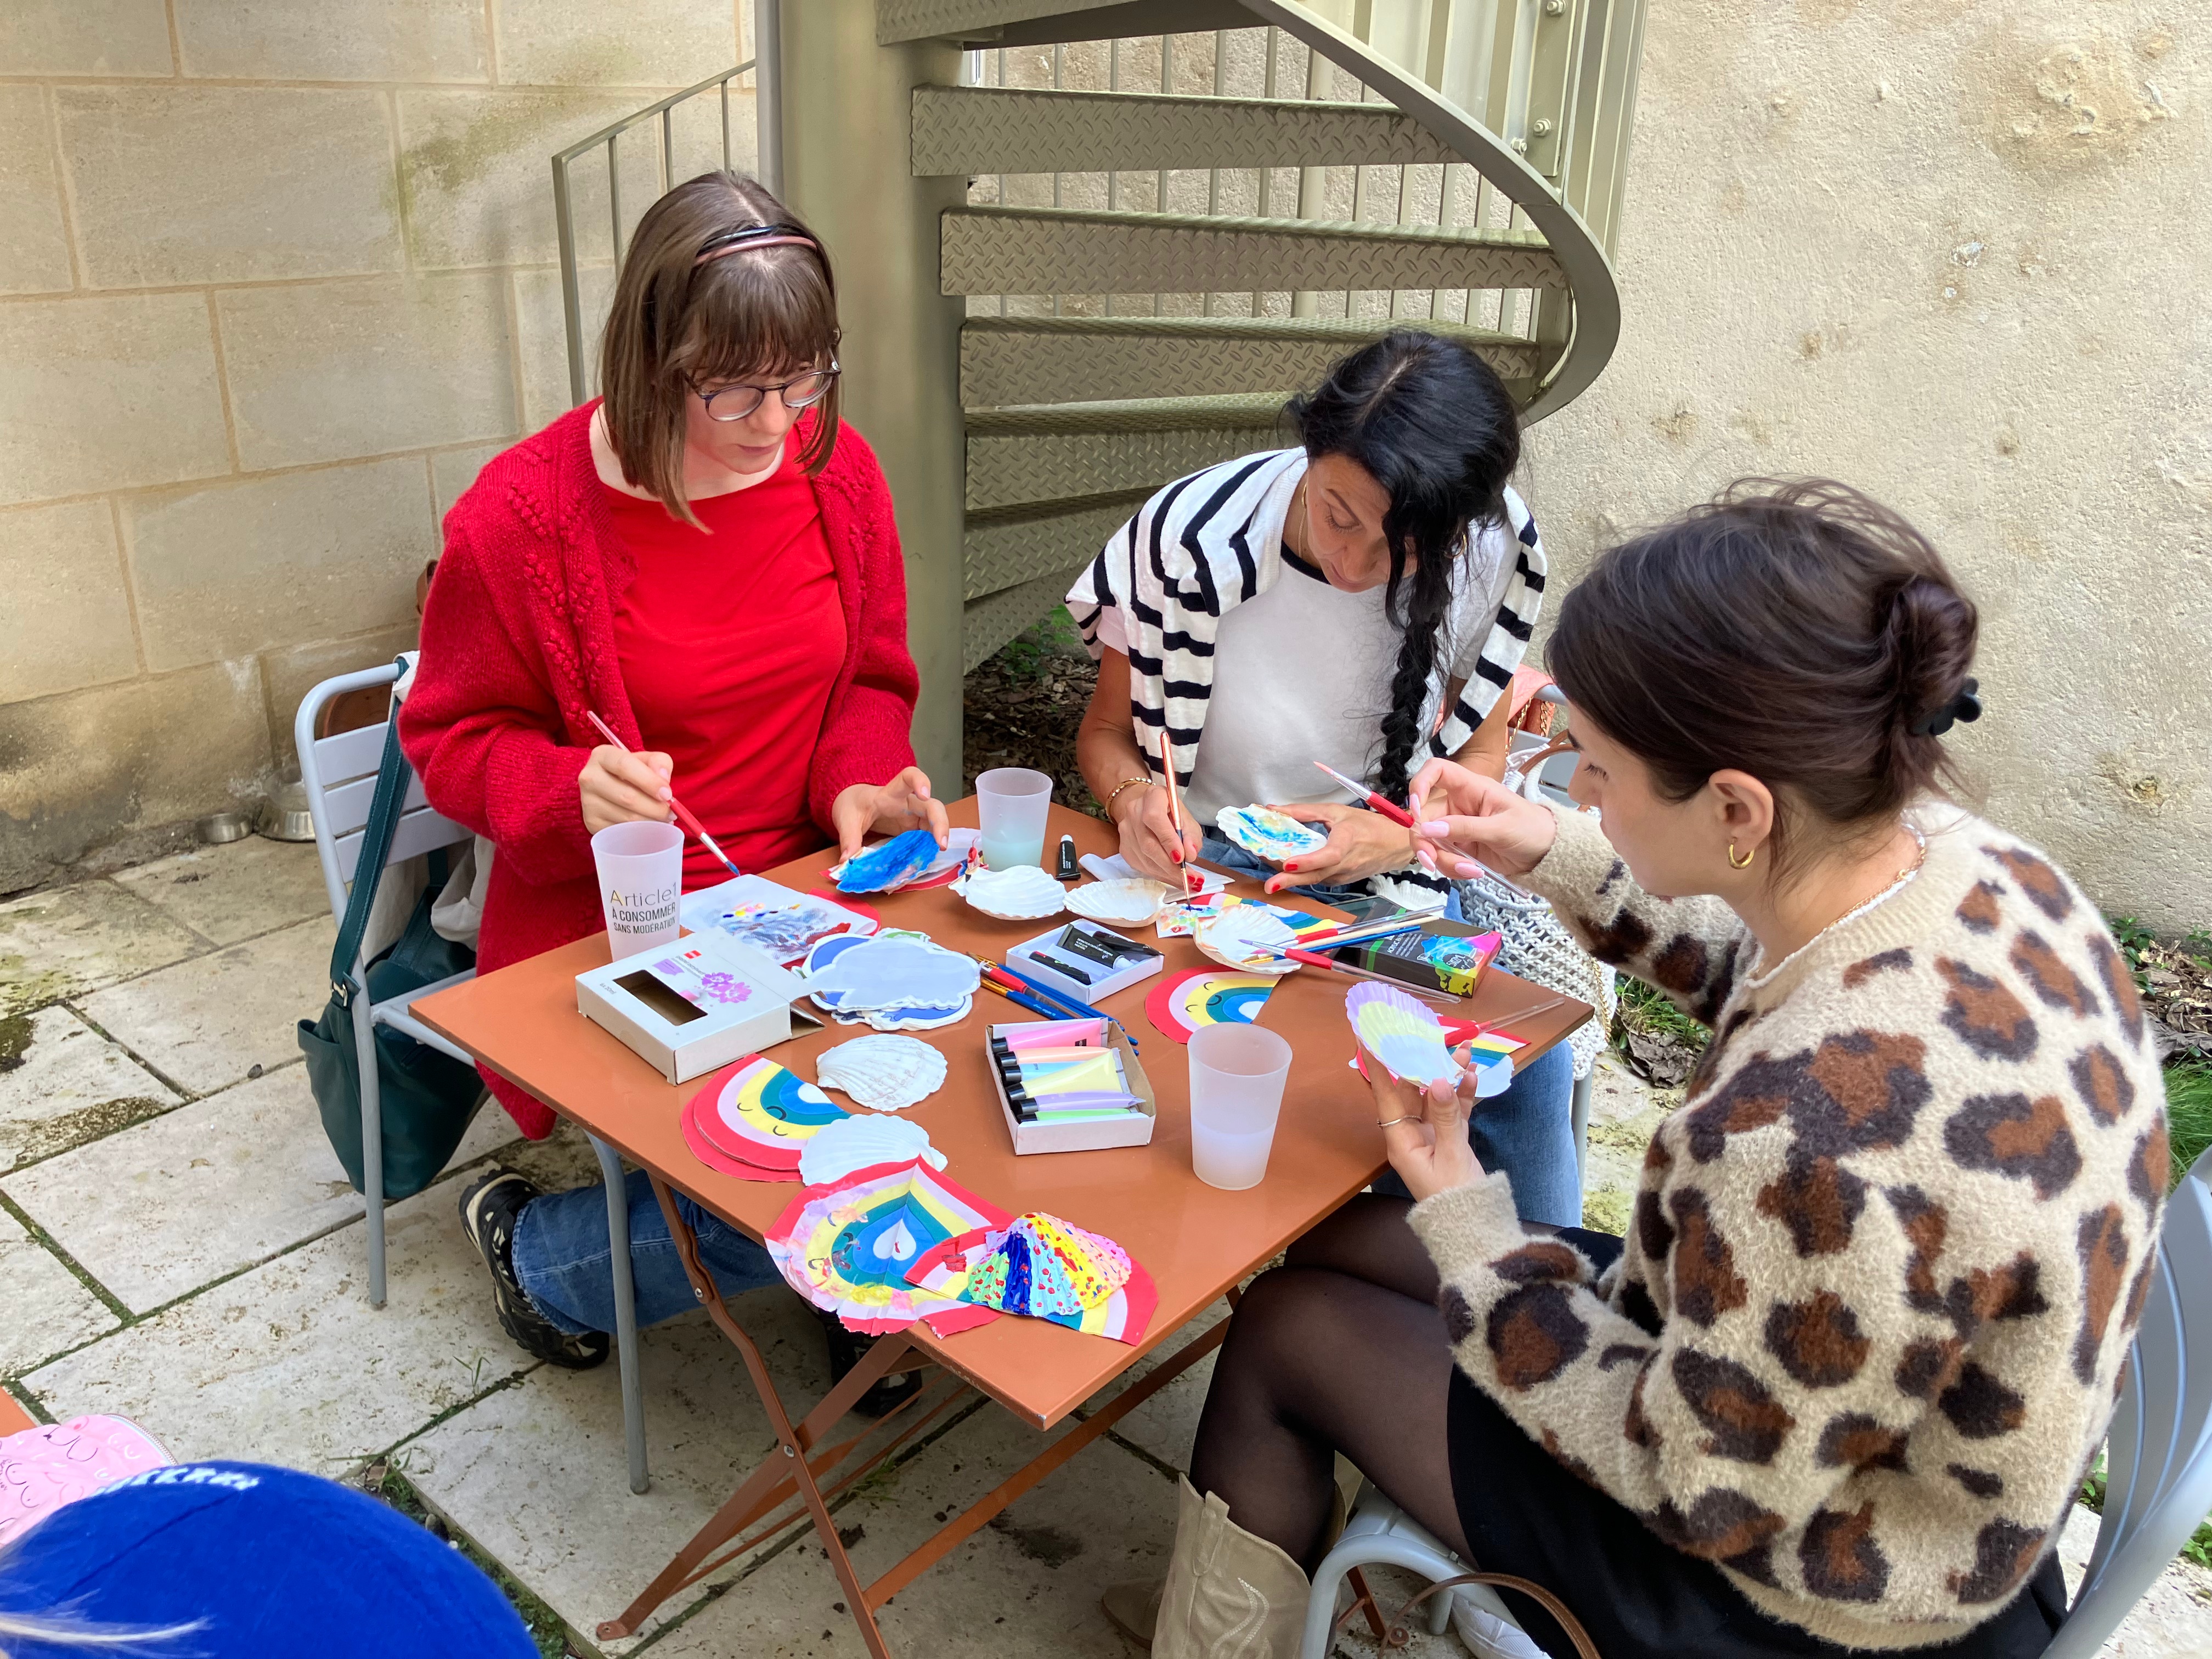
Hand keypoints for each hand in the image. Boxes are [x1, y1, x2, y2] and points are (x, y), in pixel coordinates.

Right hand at [579, 744, 674, 833]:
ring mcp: (588, 801)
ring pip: (626, 818)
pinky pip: (622, 831)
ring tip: (664, 819)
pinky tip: (649, 826)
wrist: (609, 788)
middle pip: (627, 797)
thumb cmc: (632, 772)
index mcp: (602, 755)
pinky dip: (640, 831)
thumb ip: (660, 762)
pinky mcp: (591, 821)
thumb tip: (664, 780)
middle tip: (672, 813)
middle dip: (656, 808)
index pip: (625, 765)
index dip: (649, 781)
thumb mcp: (646, 760)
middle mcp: (589, 777)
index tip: (667, 795)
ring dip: (651, 822)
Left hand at [830, 767, 949, 860]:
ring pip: (935, 824)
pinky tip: (927, 858)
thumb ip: (848, 837)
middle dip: (941, 822)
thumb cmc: (854, 804)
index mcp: (891, 794)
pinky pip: (927, 839)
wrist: (854, 805)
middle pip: (933, 806)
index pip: (909, 778)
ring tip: (938, 852)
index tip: (925, 793)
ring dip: (939, 838)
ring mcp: (913, 819)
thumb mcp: (846, 818)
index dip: (921, 781)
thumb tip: (848, 859)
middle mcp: (909, 805)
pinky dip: (929, 849)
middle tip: (941, 843)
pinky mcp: (913, 832)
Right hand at [1113, 782, 1201, 884]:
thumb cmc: (1170, 813)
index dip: (1168, 840)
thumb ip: (1190, 835)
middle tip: (1189, 878)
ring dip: (1166, 873)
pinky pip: (1140, 865)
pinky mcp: (1124, 847)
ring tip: (1185, 880)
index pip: (1155, 818)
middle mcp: (1134, 811)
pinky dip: (1158, 874)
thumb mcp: (1187, 819)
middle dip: (1170, 865)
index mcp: (1152, 797)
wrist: (1148, 810)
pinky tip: (1171, 876)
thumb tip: (1190, 854)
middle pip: (1148, 843)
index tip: (1182, 858)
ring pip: (1144, 858)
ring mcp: (1125, 829)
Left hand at [1258, 802, 1413, 892]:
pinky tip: (1287, 869)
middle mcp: (1344, 864)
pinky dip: (1302, 875)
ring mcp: (1343, 876)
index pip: (1327, 856)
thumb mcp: (1336, 811)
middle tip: (1270, 885)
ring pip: (1314, 879)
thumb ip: (1305, 812)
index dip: (1307, 862)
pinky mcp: (1341, 881)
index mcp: (1346, 843)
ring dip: (1292, 877)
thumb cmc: (1367, 825)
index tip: (1288, 863)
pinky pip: (1318, 879)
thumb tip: (1274, 810)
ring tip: (1270, 873)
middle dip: (1290, 881)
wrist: (1395, 845)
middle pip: (1315, 875)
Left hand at [1362, 1040, 1485, 1201]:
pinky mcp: (1450, 1141)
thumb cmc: (1455, 1197)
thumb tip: (1439, 1080)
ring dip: (1449, 1076)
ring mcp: (1431, 1137)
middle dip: (1423, 1064)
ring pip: (1436, 1098)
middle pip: (1412, 1092)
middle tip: (1430, 1037)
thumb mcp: (1451, 1155)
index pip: (1385, 1095)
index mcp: (1400, 1141)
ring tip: (1464, 1052)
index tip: (1367, 1039)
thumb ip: (1447, 1117)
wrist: (1474, 1227)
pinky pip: (1453, 1112)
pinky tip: (1472, 1077)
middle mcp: (1411, 1135)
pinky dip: (1462, 1095)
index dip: (1377, 1067)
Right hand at [1404, 759, 1557, 879]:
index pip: (1436, 771)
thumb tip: (1428, 828)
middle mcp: (1458, 805)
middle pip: (1424, 816)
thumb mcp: (1501, 828)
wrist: (1547, 855)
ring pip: (1430, 841)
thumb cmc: (1532, 829)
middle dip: (1425, 841)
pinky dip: (1451, 868)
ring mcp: (1457, 827)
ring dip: (1441, 860)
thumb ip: (1465, 828)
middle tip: (1431, 861)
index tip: (1416, 810)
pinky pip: (1442, 857)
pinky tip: (1472, 872)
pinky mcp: (1460, 847)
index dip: (1420, 784)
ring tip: (1467, 871)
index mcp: (1471, 788)